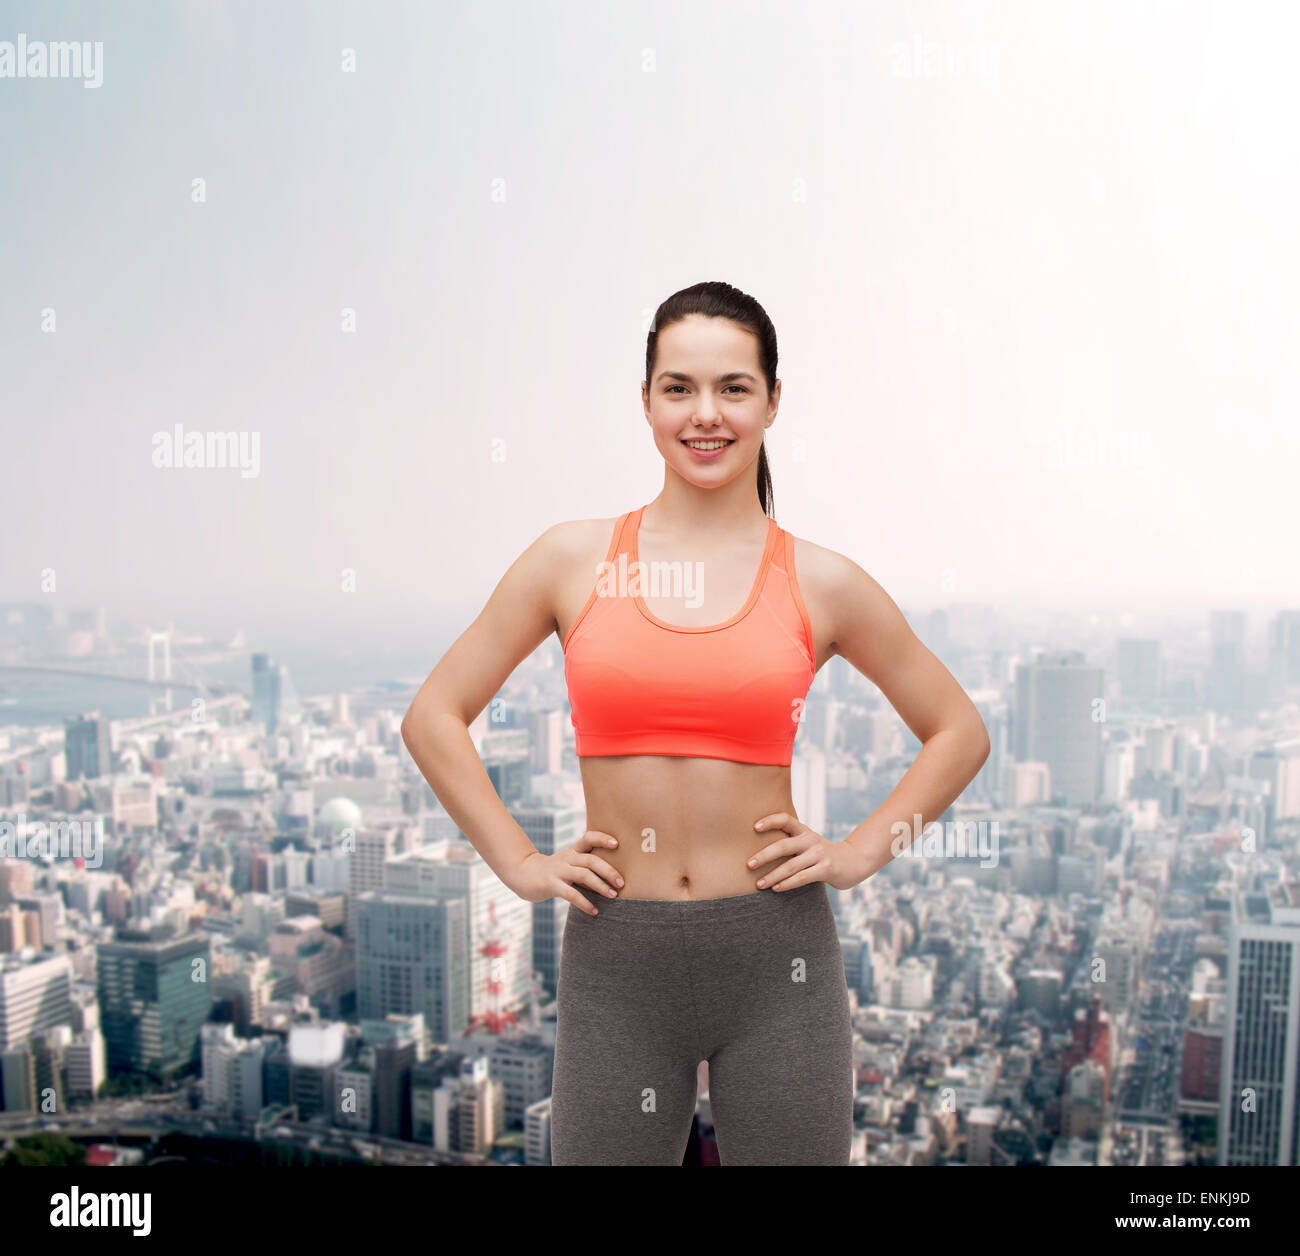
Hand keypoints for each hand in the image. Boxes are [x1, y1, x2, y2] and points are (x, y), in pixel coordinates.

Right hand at [505, 830, 623, 915]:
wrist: (522, 874)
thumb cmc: (552, 871)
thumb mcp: (567, 862)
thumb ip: (584, 865)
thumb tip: (613, 876)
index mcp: (572, 851)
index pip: (588, 838)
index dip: (602, 838)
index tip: (617, 844)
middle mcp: (566, 858)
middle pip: (591, 860)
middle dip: (609, 871)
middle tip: (622, 883)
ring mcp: (558, 871)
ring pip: (584, 875)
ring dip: (601, 886)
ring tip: (613, 896)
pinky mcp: (551, 884)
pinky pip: (571, 894)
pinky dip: (585, 903)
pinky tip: (594, 911)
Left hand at [747, 812, 868, 891]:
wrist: (855, 861)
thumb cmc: (822, 854)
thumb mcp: (807, 843)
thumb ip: (790, 843)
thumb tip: (757, 852)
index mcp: (804, 831)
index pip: (785, 819)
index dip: (770, 821)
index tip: (754, 828)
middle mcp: (811, 840)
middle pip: (784, 845)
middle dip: (764, 856)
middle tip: (748, 864)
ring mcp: (820, 854)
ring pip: (791, 865)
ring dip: (773, 876)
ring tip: (759, 884)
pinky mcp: (827, 868)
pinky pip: (803, 877)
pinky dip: (788, 883)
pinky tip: (776, 889)